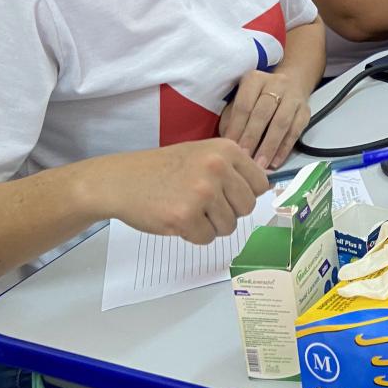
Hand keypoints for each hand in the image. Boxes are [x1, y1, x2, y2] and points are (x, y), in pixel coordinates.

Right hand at [93, 139, 268, 244]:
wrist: (121, 180)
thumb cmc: (164, 169)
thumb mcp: (203, 154)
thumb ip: (233, 169)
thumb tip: (265, 189)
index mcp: (226, 150)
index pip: (260, 184)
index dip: (245, 195)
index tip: (228, 195)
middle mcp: (217, 168)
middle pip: (247, 207)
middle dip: (229, 212)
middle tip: (205, 205)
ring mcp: (201, 192)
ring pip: (229, 226)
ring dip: (211, 225)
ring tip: (189, 209)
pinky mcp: (185, 217)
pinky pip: (207, 238)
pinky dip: (194, 235)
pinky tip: (178, 218)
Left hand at [218, 70, 310, 168]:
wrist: (292, 83)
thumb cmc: (259, 97)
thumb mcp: (242, 100)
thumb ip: (232, 119)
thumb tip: (227, 143)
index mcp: (254, 80)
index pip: (244, 106)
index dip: (237, 128)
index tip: (231, 149)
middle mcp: (275, 84)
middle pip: (262, 114)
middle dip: (252, 138)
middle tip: (245, 158)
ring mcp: (293, 97)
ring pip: (281, 123)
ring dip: (270, 146)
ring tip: (260, 165)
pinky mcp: (305, 110)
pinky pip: (295, 131)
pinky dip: (284, 148)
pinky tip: (275, 162)